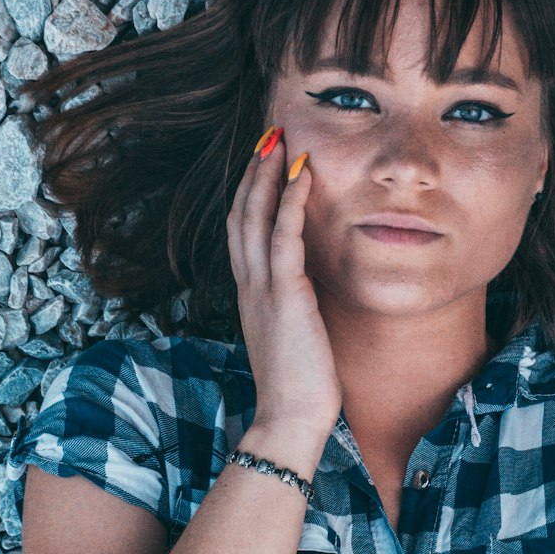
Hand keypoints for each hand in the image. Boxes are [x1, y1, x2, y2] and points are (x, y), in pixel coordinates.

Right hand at [226, 124, 342, 432]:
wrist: (289, 419)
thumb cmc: (299, 385)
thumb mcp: (295, 334)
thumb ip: (296, 305)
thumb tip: (312, 286)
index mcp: (252, 294)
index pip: (243, 232)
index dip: (251, 193)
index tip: (265, 162)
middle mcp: (250, 286)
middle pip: (242, 214)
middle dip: (254, 172)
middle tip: (268, 135)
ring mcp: (262, 289)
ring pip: (256, 218)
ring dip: (268, 175)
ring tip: (280, 139)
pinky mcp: (285, 296)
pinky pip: (284, 238)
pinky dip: (292, 201)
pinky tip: (303, 174)